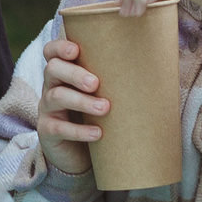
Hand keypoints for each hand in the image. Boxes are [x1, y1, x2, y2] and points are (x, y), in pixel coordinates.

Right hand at [31, 39, 111, 175]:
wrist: (79, 153)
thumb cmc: (96, 115)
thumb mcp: (100, 93)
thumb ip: (113, 78)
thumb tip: (153, 65)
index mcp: (63, 73)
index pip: (52, 52)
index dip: (59, 47)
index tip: (76, 50)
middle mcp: (52, 86)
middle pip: (52, 69)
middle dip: (74, 74)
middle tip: (96, 83)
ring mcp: (47, 109)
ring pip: (56, 97)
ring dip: (81, 101)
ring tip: (104, 108)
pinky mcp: (47, 131)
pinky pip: (58, 128)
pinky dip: (79, 131)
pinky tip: (98, 133)